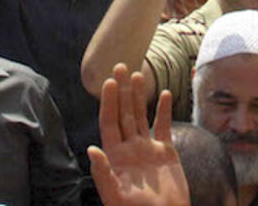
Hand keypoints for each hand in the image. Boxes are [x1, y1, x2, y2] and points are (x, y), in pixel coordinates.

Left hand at [88, 64, 188, 205]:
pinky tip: (165, 93)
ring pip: (141, 115)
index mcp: (115, 155)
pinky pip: (163, 126)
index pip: (109, 122)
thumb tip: (91, 149)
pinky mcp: (165, 151)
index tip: (109, 82)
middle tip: (120, 66)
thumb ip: (104, 173)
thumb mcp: (116, 196)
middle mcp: (129, 147)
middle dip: (121, 90)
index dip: (108, 102)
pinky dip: (164, 110)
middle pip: (123, 113)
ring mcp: (147, 148)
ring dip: (139, 95)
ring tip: (139, 74)